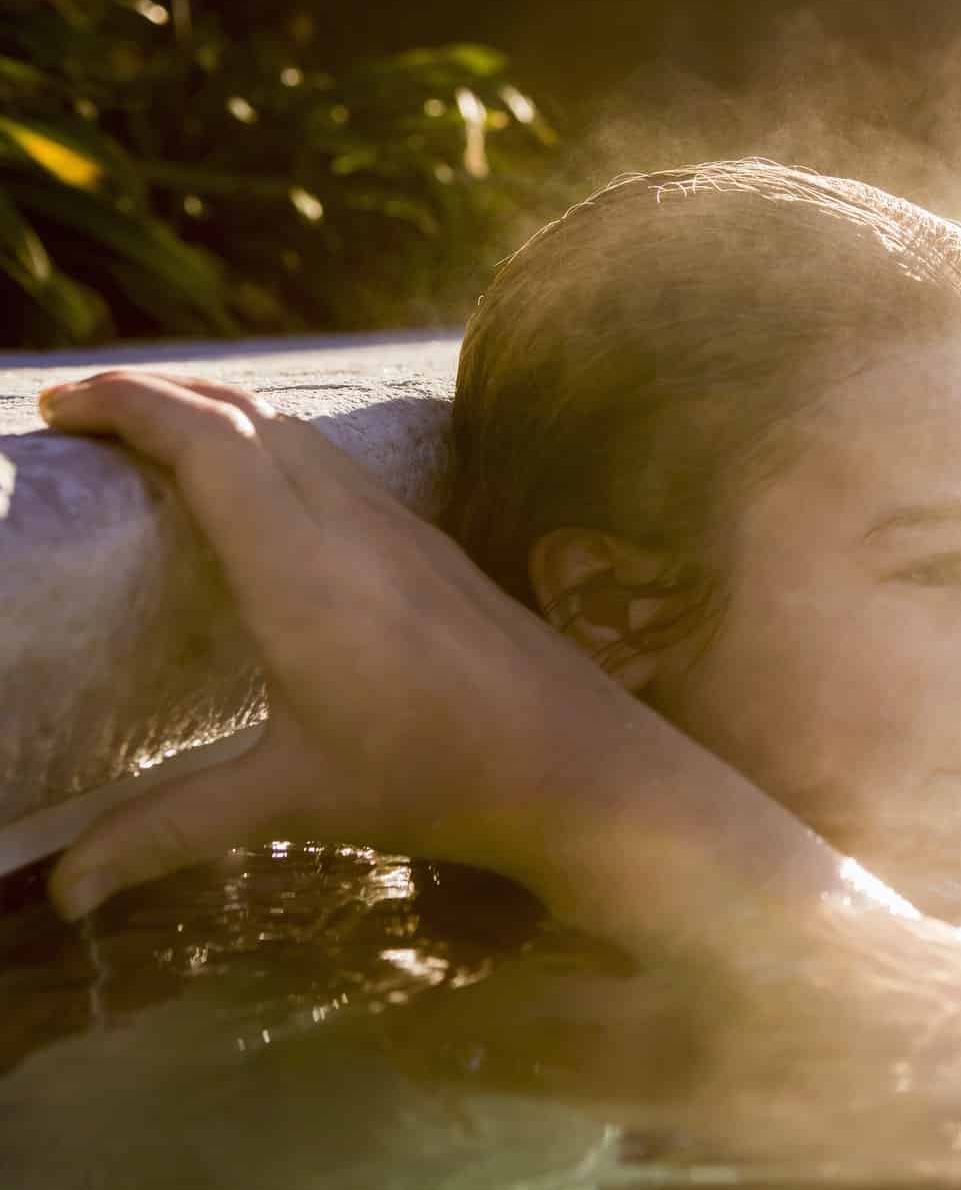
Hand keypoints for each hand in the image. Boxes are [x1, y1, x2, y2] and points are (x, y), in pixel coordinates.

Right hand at [37, 371, 837, 936]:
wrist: (580, 764)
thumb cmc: (435, 778)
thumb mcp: (292, 802)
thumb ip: (168, 831)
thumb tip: (62, 892)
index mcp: (303, 570)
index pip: (209, 441)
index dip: (127, 401)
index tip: (54, 406)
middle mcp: (352, 526)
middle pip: (247, 414)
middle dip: (154, 393)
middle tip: (76, 415)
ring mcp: (402, 528)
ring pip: (298, 434)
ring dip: (219, 415)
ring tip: (147, 439)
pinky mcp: (432, 546)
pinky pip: (336, 466)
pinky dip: (272, 449)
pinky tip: (255, 494)